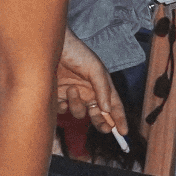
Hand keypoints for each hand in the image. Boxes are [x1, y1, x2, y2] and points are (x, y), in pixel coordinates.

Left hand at [54, 27, 127, 142]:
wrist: (51, 44)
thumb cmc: (77, 52)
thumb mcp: (95, 68)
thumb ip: (103, 89)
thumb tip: (107, 109)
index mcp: (101, 87)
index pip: (113, 106)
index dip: (119, 119)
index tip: (123, 132)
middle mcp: (87, 93)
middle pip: (97, 115)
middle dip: (102, 123)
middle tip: (103, 126)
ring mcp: (72, 94)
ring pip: (79, 113)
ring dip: (77, 105)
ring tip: (71, 88)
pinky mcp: (57, 94)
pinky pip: (62, 109)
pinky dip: (63, 107)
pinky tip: (61, 97)